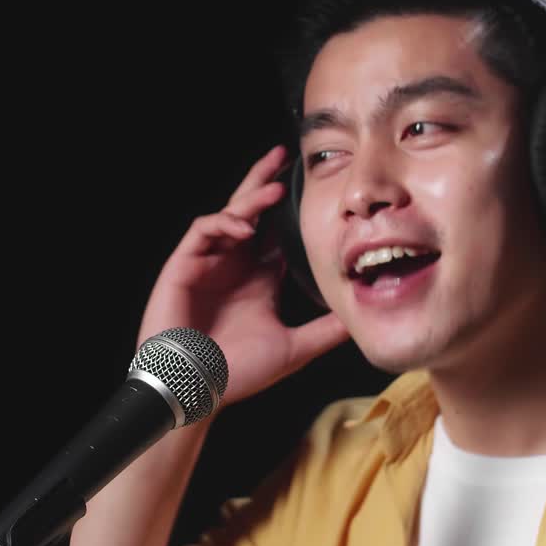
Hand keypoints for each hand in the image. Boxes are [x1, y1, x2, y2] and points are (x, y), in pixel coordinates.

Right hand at [136, 145, 348, 407]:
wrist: (195, 390)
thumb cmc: (237, 373)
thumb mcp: (294, 348)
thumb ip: (325, 331)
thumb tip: (362, 320)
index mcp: (257, 280)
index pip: (275, 233)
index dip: (289, 210)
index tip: (312, 187)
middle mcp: (233, 265)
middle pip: (250, 211)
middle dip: (264, 181)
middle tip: (282, 156)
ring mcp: (207, 264)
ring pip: (228, 214)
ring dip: (249, 199)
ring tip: (272, 190)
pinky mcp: (183, 266)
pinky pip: (202, 230)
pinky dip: (222, 222)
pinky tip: (242, 226)